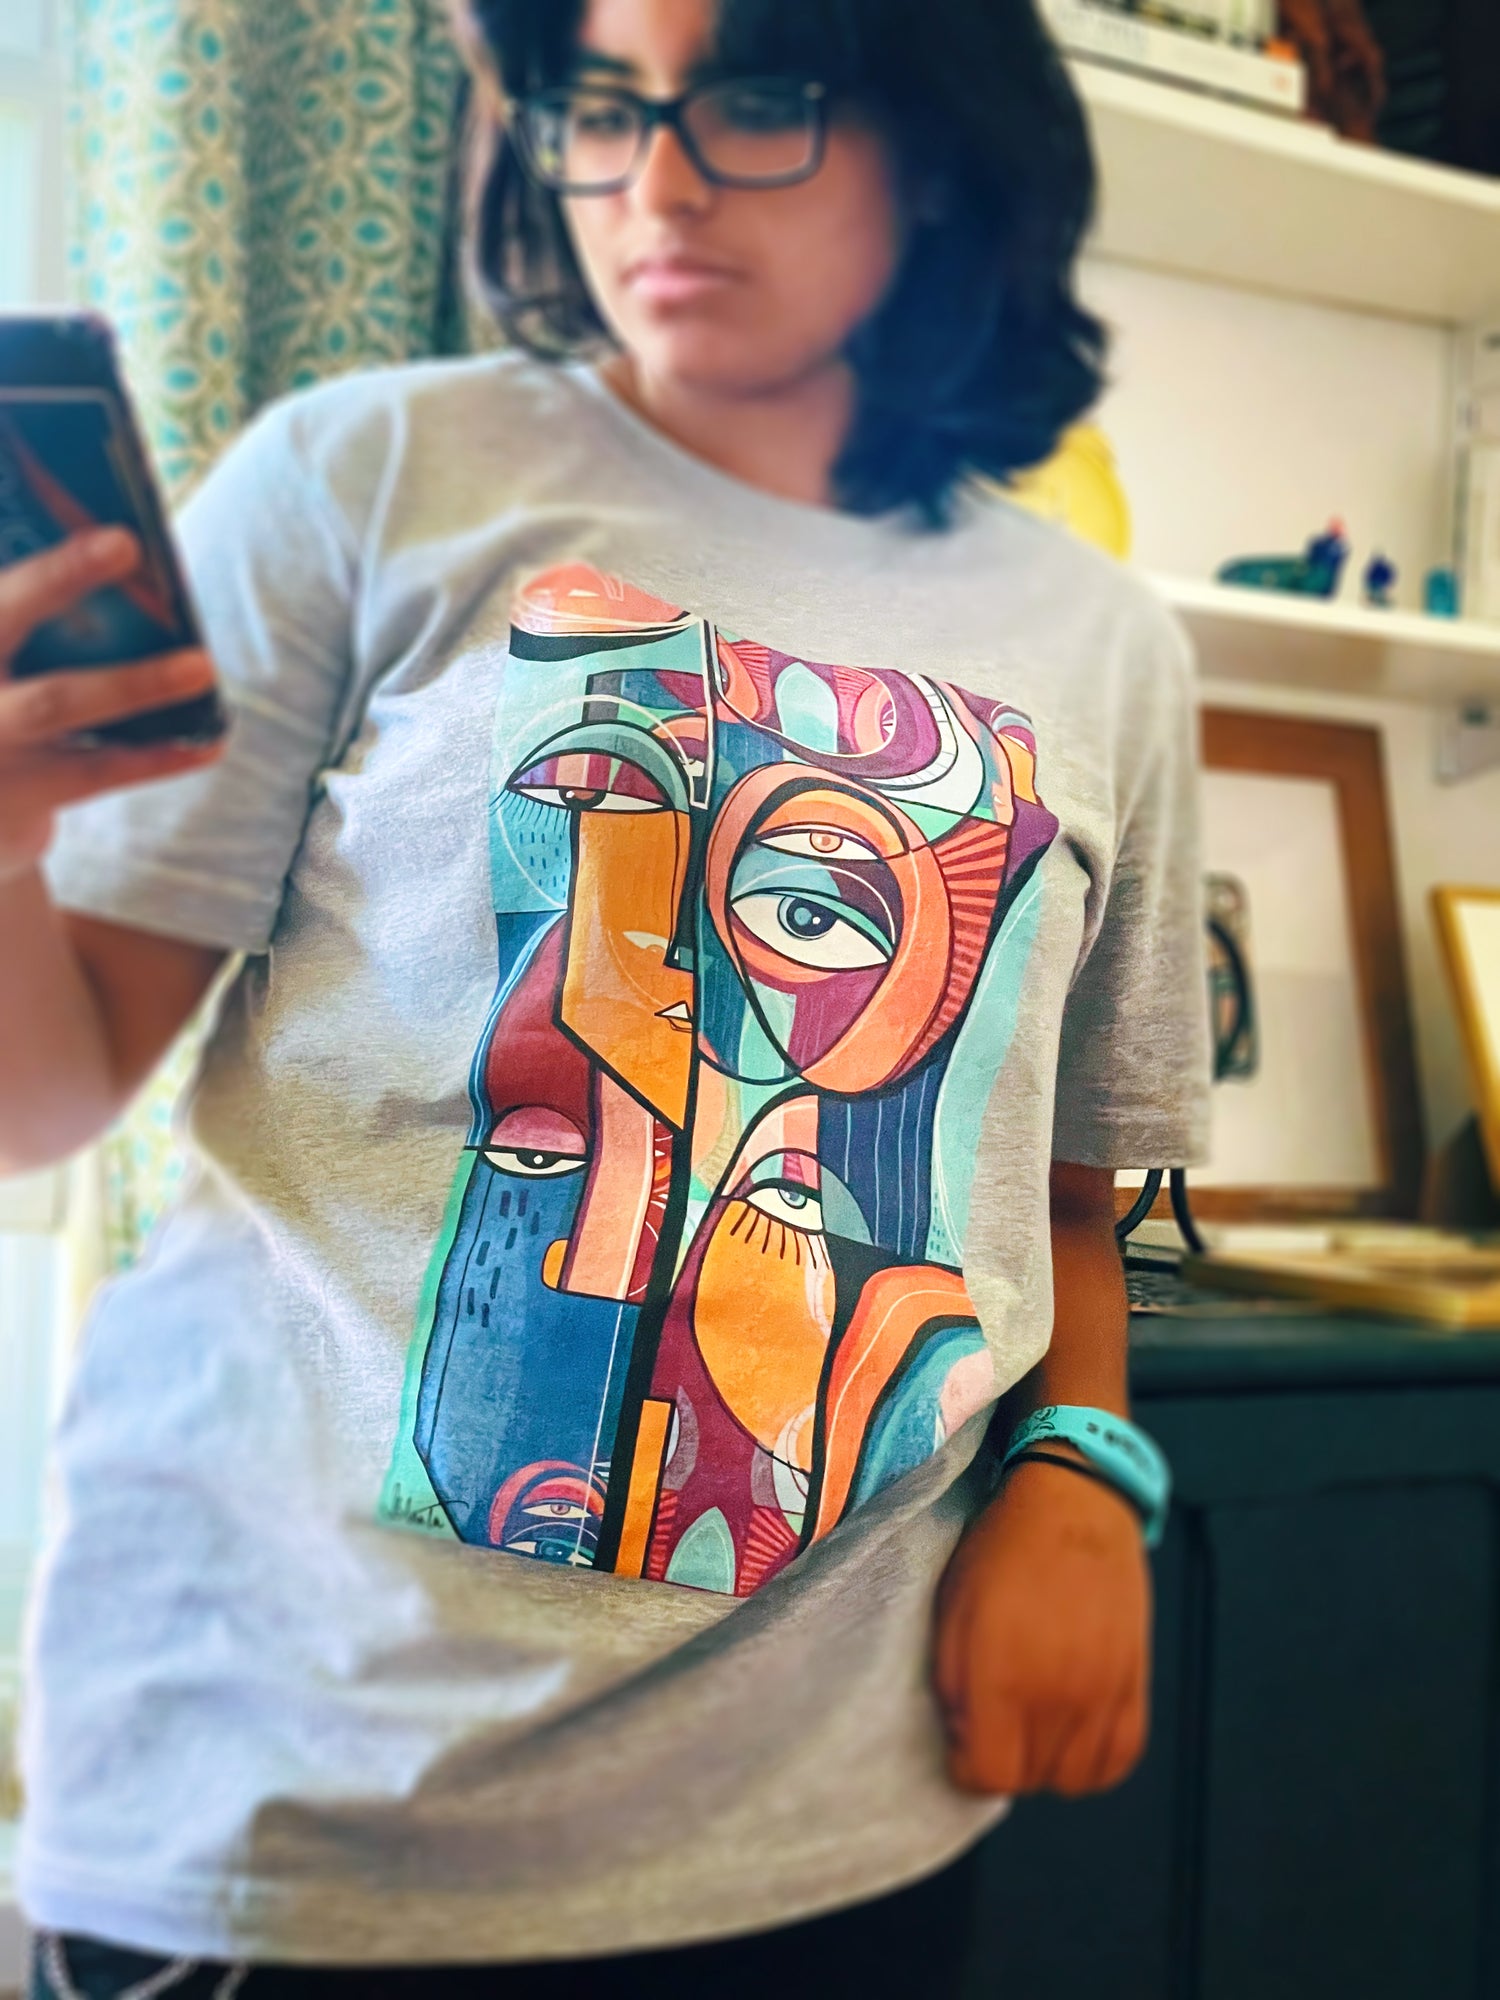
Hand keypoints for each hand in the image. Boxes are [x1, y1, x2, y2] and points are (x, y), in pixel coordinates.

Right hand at [0, 529, 223, 885]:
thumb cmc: (6, 700)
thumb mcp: (11, 651)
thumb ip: (35, 614)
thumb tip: (114, 546)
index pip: (1, 589)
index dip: (47, 559)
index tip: (93, 521)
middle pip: (7, 613)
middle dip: (61, 574)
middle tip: (123, 540)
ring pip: (59, 700)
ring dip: (135, 680)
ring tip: (201, 666)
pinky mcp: (23, 791)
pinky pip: (99, 770)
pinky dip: (159, 756)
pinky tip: (210, 742)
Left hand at [933, 1453, 1150, 1797]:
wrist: (1073, 1506)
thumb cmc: (999, 1554)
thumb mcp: (951, 1612)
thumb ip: (953, 1685)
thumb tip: (966, 1738)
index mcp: (1003, 1677)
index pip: (989, 1776)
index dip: (965, 1766)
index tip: (961, 1738)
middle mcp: (1058, 1696)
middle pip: (1030, 1780)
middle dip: (1002, 1761)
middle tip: (993, 1721)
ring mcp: (1104, 1693)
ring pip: (1075, 1779)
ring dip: (1047, 1764)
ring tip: (1032, 1725)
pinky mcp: (1136, 1683)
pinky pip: (1121, 1758)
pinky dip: (1095, 1761)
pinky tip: (1073, 1732)